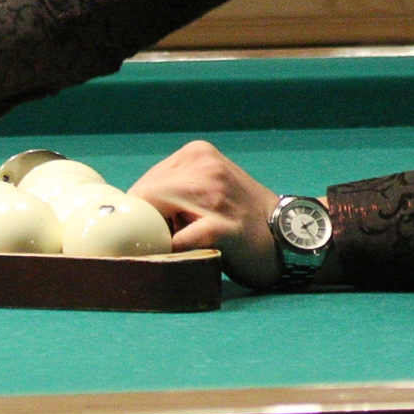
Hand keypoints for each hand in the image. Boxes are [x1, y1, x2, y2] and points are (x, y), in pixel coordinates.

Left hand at [128, 141, 286, 290]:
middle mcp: (206, 167)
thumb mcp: (207, 188)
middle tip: (155, 250)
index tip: (141, 238)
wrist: (288, 236)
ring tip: (176, 252)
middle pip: (145, 199)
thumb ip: (173, 192)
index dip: (137, 216)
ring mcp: (216, 195)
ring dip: (157, 241)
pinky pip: (178, 242)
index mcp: (197, 153)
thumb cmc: (239, 218)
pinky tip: (185, 260)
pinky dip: (174, 254)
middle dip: (143, 228)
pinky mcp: (223, 228)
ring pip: (156, 218)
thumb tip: (126, 216)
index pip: (144, 185)